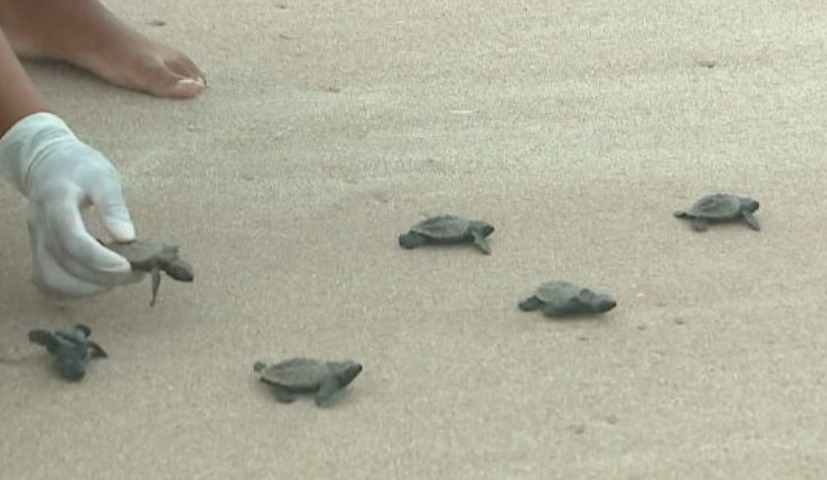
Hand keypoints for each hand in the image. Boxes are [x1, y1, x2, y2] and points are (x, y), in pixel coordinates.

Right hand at [0, 112, 142, 297]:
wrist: (47, 164)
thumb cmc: (80, 168)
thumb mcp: (103, 176)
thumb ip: (113, 205)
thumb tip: (127, 237)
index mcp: (57, 202)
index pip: (73, 239)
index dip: (100, 259)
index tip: (128, 266)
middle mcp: (41, 226)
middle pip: (66, 264)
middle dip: (103, 276)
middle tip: (135, 274)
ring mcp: (37, 241)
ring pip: (52, 279)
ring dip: (87, 288)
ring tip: (117, 280)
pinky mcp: (39, 251)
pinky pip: (48, 281)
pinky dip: (72, 290)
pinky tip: (97, 283)